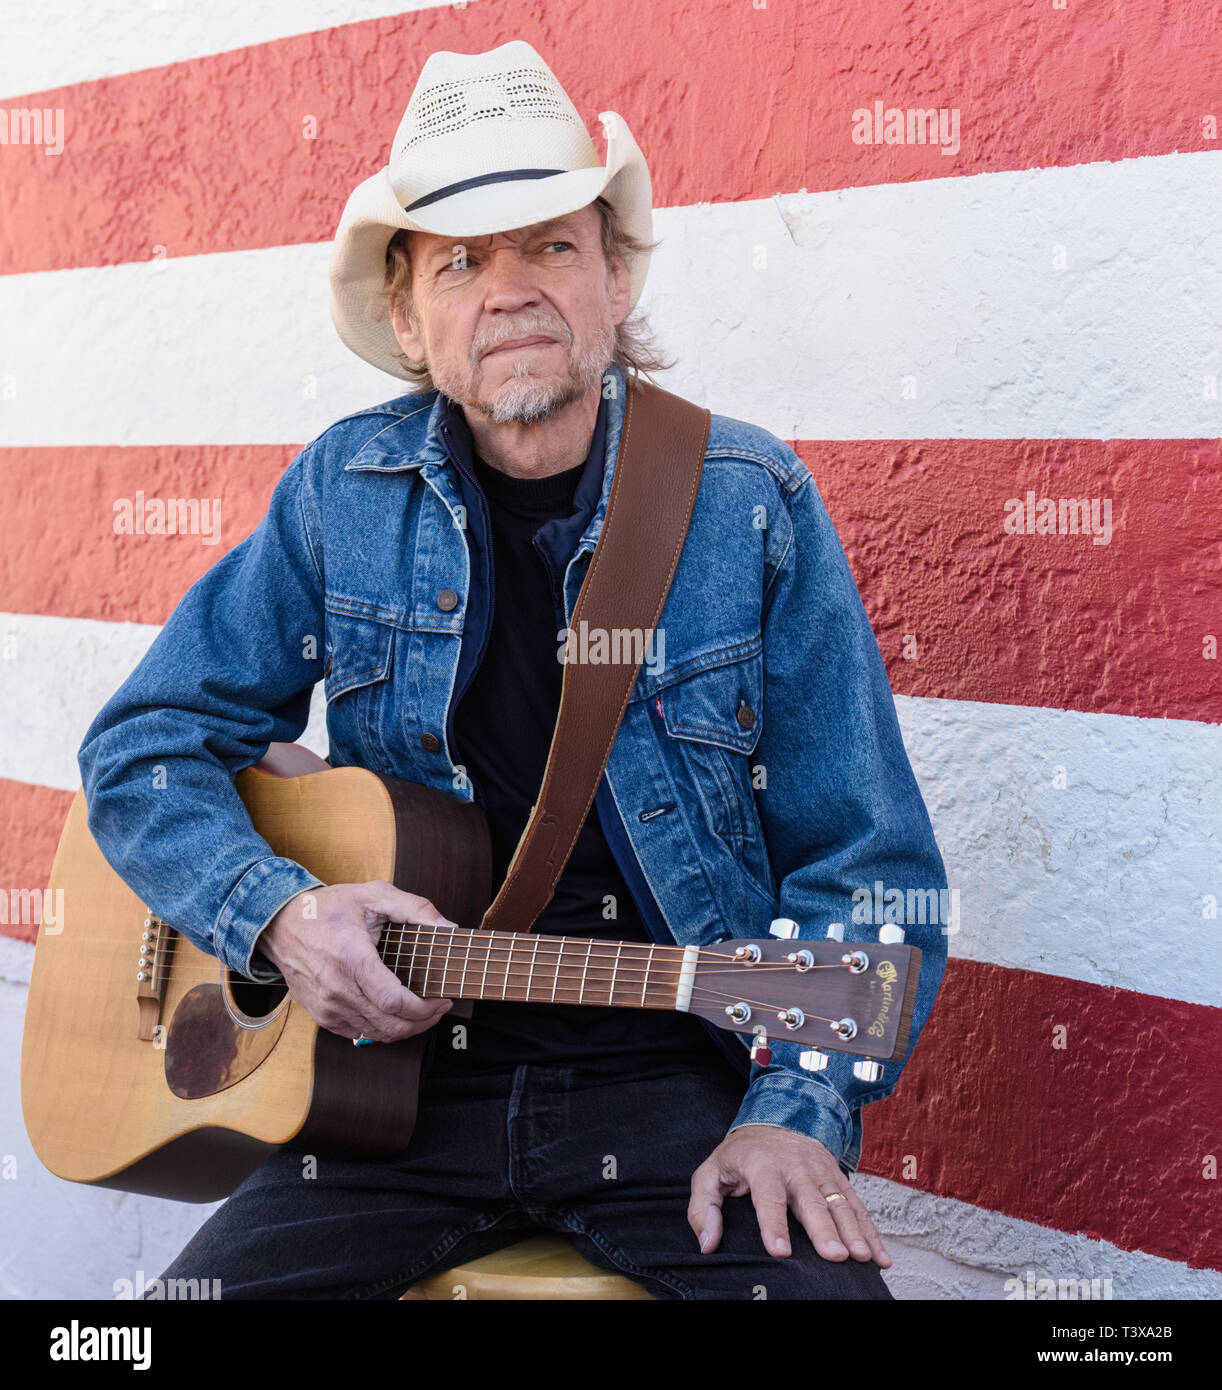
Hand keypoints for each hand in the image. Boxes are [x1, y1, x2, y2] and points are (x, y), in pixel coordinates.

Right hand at [256, 880, 454, 1042]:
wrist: (282, 925)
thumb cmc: (329, 908)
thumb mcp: (374, 895)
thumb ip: (415, 908)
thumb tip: (449, 928)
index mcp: (352, 959)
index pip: (395, 1002)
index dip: (426, 1008)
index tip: (443, 998)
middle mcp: (337, 989)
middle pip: (390, 1025)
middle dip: (423, 1022)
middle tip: (440, 1007)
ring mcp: (328, 1007)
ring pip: (377, 1034)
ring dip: (406, 1028)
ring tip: (423, 1010)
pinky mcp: (323, 1016)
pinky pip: (360, 1033)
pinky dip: (383, 1029)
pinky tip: (396, 1013)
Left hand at [688, 1124, 890, 1266]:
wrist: (776, 1117)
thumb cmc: (740, 1156)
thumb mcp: (711, 1172)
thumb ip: (703, 1207)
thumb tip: (707, 1243)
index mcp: (762, 1166)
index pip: (768, 1197)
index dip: (774, 1225)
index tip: (780, 1252)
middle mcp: (796, 1168)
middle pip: (811, 1202)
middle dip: (824, 1229)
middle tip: (835, 1256)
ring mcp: (821, 1172)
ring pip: (840, 1204)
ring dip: (854, 1231)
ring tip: (863, 1258)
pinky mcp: (838, 1178)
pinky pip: (857, 1207)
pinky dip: (872, 1232)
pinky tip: (881, 1258)